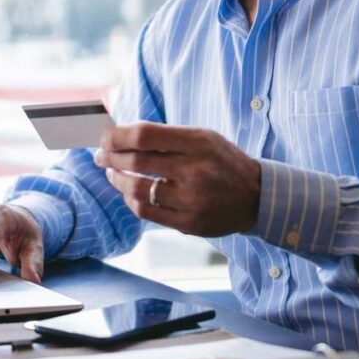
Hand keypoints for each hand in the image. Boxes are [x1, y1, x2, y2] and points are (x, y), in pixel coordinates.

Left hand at [94, 123, 261, 236]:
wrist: (256, 197)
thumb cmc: (222, 162)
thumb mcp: (202, 138)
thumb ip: (165, 136)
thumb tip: (120, 135)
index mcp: (198, 142)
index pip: (144, 135)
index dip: (117, 136)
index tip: (106, 138)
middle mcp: (195, 170)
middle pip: (136, 161)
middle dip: (110, 157)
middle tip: (101, 156)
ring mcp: (192, 199)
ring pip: (137, 189)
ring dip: (117, 180)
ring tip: (112, 173)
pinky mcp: (188, 223)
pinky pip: (146, 211)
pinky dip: (131, 200)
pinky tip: (130, 192)